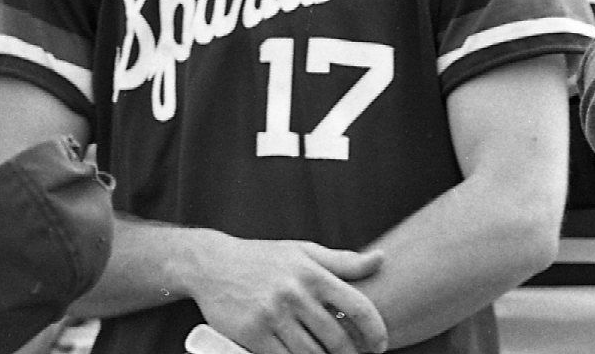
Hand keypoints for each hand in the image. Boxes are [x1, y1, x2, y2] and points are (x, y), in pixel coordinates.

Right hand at [191, 238, 387, 353]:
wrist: (213, 265)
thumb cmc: (265, 258)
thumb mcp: (305, 251)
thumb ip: (344, 261)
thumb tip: (381, 259)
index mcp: (313, 273)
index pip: (357, 306)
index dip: (375, 330)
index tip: (381, 345)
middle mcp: (295, 294)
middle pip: (336, 337)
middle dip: (351, 353)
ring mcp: (273, 316)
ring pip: (311, 353)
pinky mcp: (252, 334)